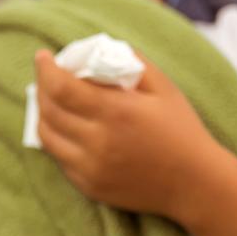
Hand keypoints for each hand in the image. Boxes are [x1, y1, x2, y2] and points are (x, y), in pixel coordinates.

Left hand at [33, 49, 234, 222]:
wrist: (195, 183)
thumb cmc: (182, 130)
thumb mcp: (164, 88)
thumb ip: (133, 63)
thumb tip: (102, 48)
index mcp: (117, 112)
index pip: (61, 87)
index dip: (46, 69)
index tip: (42, 56)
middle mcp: (98, 142)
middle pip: (49, 110)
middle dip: (41, 87)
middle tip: (46, 75)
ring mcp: (91, 168)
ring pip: (47, 137)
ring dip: (43, 114)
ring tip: (49, 100)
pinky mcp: (89, 186)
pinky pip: (60, 159)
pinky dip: (56, 139)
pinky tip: (65, 127)